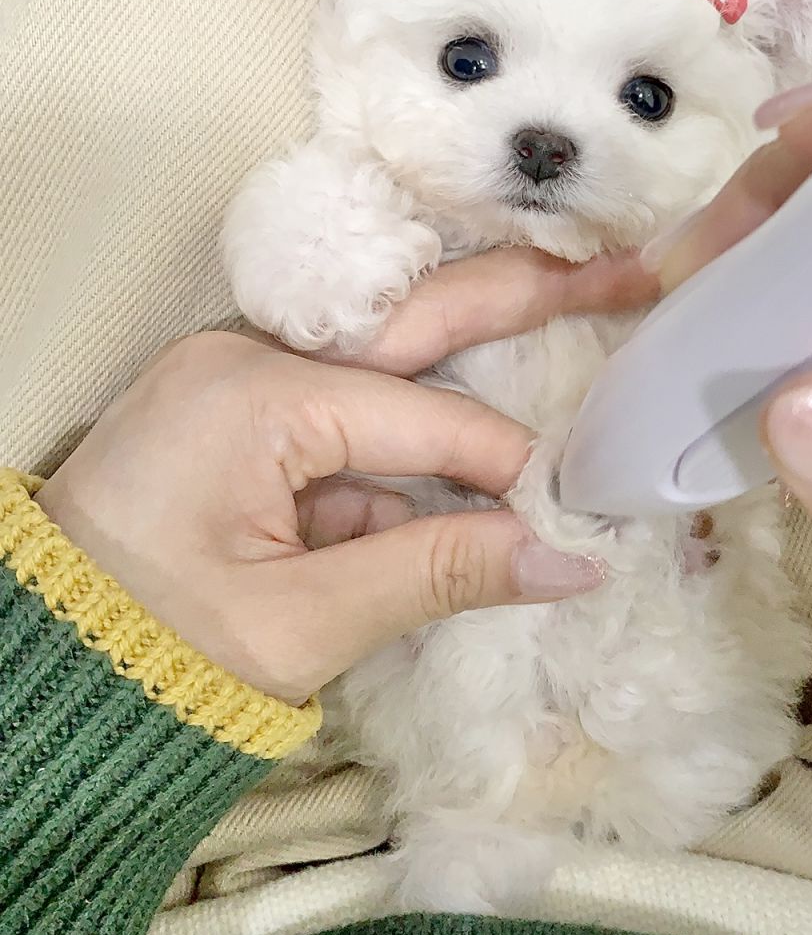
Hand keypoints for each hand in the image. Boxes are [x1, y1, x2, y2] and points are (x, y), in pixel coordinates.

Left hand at [36, 249, 654, 703]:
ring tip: (578, 301)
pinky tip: (471, 441)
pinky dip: (408, 428)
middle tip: (630, 270)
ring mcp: (238, 372)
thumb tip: (571, 561)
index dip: (505, 463)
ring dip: (476, 350)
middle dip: (522, 296)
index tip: (575, 503)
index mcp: (251, 396)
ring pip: (388, 355)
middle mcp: (245, 356)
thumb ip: (438, 574)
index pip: (420, 417)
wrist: (46, 665)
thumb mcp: (302, 622)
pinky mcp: (240, 405)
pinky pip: (347, 403)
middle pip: (413, 317)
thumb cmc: (157, 648)